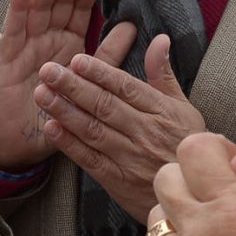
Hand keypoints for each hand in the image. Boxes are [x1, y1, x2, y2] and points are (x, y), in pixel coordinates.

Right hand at [0, 0, 109, 171]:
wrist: (20, 145)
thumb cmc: (53, 112)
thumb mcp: (88, 82)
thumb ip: (107, 55)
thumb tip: (132, 25)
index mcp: (66, 42)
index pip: (78, 7)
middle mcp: (45, 37)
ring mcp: (24, 45)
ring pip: (37, 5)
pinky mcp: (5, 58)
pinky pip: (12, 28)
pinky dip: (17, 5)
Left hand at [35, 31, 205, 222]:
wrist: (194, 195)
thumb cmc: (186, 147)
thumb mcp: (184, 107)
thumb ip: (164, 74)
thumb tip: (160, 39)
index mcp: (161, 111)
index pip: (126, 87)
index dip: (100, 73)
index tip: (77, 60)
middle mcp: (145, 132)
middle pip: (105, 105)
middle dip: (73, 86)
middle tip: (48, 70)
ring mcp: (130, 158)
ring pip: (93, 130)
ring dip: (65, 111)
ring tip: (42, 94)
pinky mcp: (118, 180)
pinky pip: (90, 159)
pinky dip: (69, 144)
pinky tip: (51, 128)